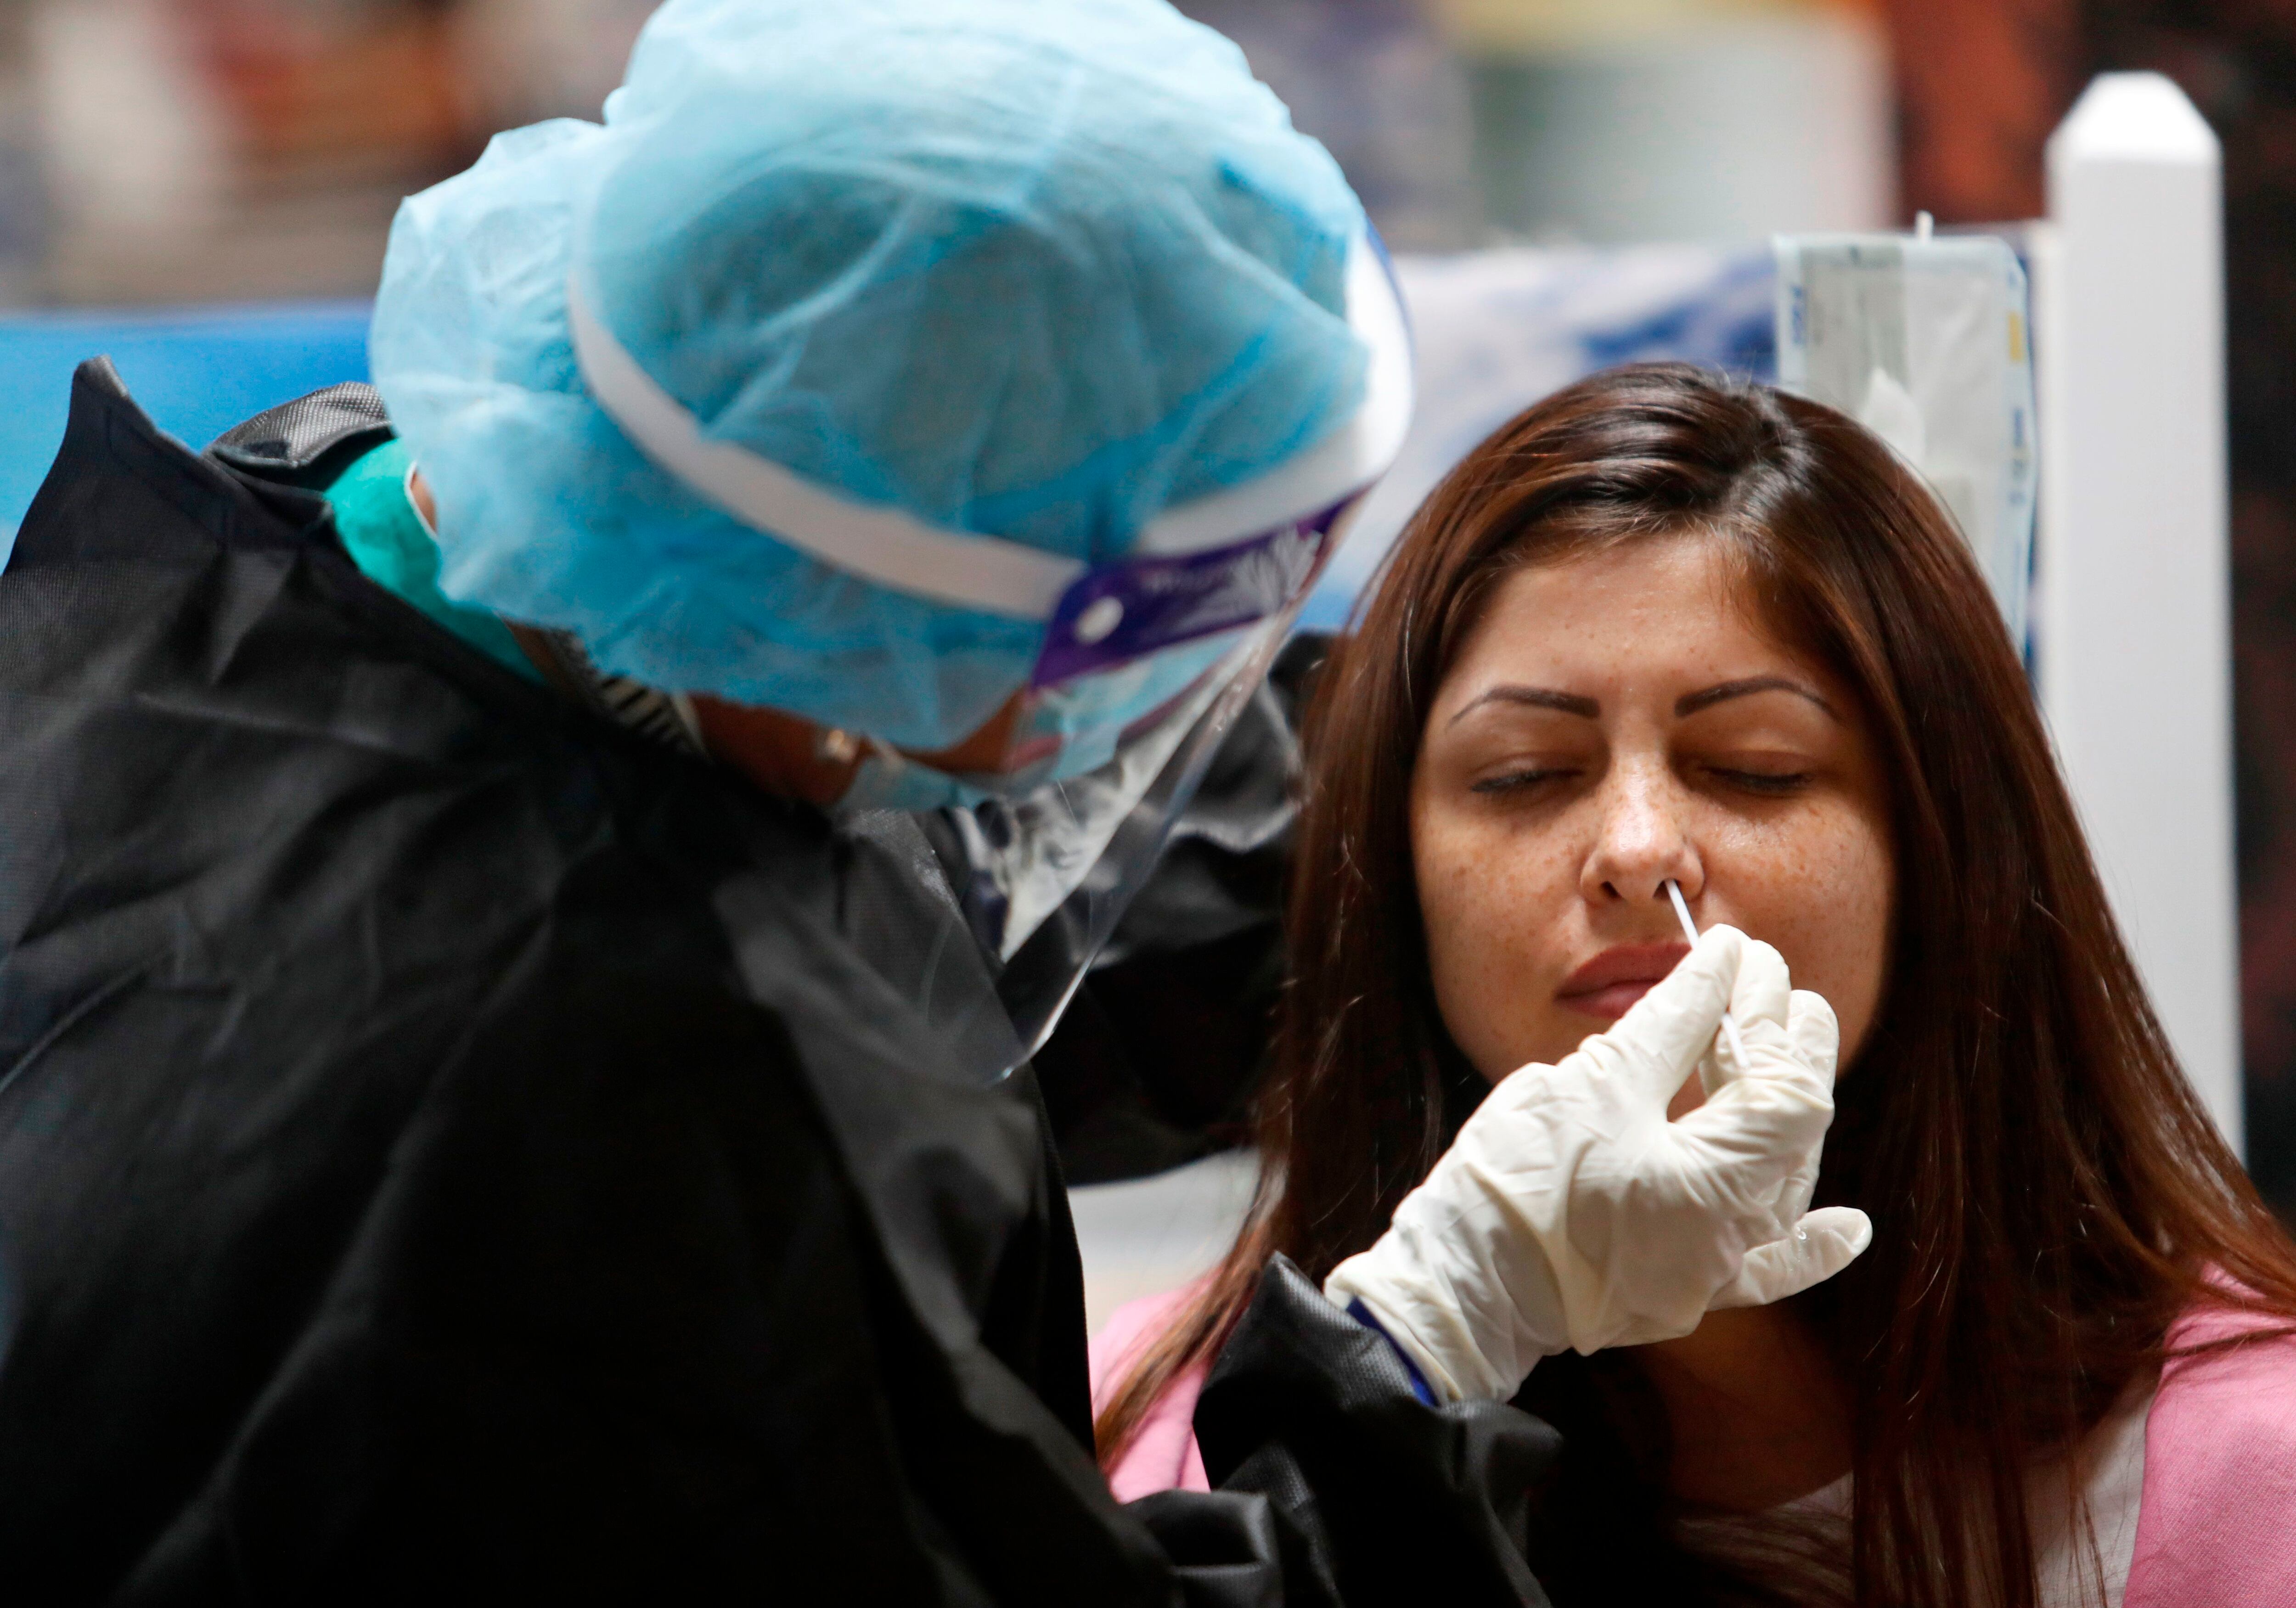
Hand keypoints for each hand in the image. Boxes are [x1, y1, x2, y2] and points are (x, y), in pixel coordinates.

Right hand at [1323, 926, 1870, 1401]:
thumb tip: (1722, 964)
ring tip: (1782, 1049)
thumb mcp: (1595, 1084)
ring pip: (1783, 1184)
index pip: (1782, 1085)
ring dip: (1788, 1113)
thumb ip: (1672, 1025)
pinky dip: (1810, 1248)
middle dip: (1784, 1046)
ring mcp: (1712, 1273)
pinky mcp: (1683, 1294)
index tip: (1745, 955)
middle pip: (1794, 1130)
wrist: (1458, 1283)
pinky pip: (1766, 1272)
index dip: (1770, 1013)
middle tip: (1765, 979)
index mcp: (1717, 1185)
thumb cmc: (1517, 1180)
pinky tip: (1849, 1227)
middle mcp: (1733, 1238)